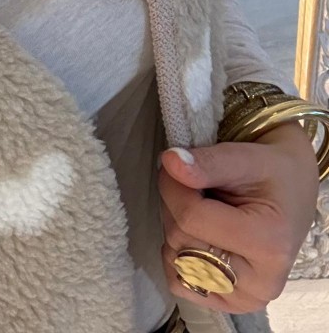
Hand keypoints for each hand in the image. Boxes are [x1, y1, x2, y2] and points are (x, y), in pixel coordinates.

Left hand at [158, 122, 318, 313]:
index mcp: (269, 245)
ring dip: (175, 226)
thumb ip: (208, 162)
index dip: (172, 185)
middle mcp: (260, 283)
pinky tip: (197, 233)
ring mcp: (243, 298)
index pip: (190, 217)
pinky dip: (177, 254)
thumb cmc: (270, 174)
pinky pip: (179, 281)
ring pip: (174, 259)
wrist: (290, 191)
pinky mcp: (227, 302)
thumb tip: (170, 163)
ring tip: (203, 209)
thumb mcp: (245, 159)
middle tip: (195, 187)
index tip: (175, 167)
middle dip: (174, 204)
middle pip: (180, 239)